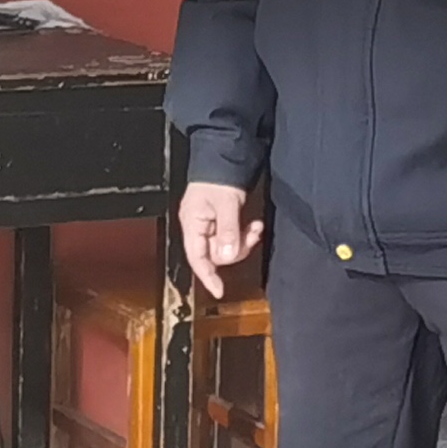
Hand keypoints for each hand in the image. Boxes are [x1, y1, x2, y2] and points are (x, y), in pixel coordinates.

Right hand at [179, 179, 265, 298]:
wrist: (223, 156)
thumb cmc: (218, 176)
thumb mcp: (225, 203)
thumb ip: (227, 230)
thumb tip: (228, 256)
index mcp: (192, 224)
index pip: (196, 258)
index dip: (207, 276)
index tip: (219, 290)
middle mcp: (199, 227)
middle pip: (216, 254)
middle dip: (236, 249)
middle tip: (251, 235)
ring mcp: (210, 225)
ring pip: (227, 247)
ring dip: (243, 241)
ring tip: (254, 227)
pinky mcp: (222, 221)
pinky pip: (233, 237)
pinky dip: (244, 234)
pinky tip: (253, 224)